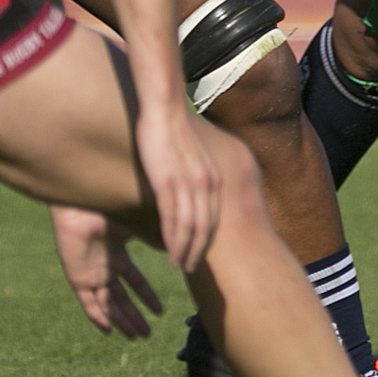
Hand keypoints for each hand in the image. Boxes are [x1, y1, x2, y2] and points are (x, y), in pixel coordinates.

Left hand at [50, 203, 164, 336]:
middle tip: (147, 335)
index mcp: (117, 254)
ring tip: (135, 336)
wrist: (80, 204)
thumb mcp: (137, 225)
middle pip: (121, 299)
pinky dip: (97, 316)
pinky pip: (87, 302)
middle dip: (134, 317)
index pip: (135, 281)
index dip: (147, 297)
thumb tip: (178, 247)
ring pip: (107, 304)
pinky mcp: (77, 278)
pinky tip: (108, 330)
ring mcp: (90, 273)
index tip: (160, 311)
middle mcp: (104, 267)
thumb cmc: (107, 208)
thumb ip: (154, 237)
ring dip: (121, 321)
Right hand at [133, 94, 222, 273]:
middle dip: (200, 251)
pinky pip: (173, 219)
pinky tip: (168, 250)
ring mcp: (188, 184)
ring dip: (185, 250)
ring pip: (190, 228)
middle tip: (192, 268)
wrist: (163, 109)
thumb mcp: (190, 157)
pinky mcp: (168, 183)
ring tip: (178, 265)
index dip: (208, 239)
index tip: (200, 253)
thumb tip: (187, 189)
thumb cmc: (171, 130)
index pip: (214, 217)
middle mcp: (206, 183)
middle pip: (206, 228)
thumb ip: (193, 174)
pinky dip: (172, 239)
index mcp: (213, 177)